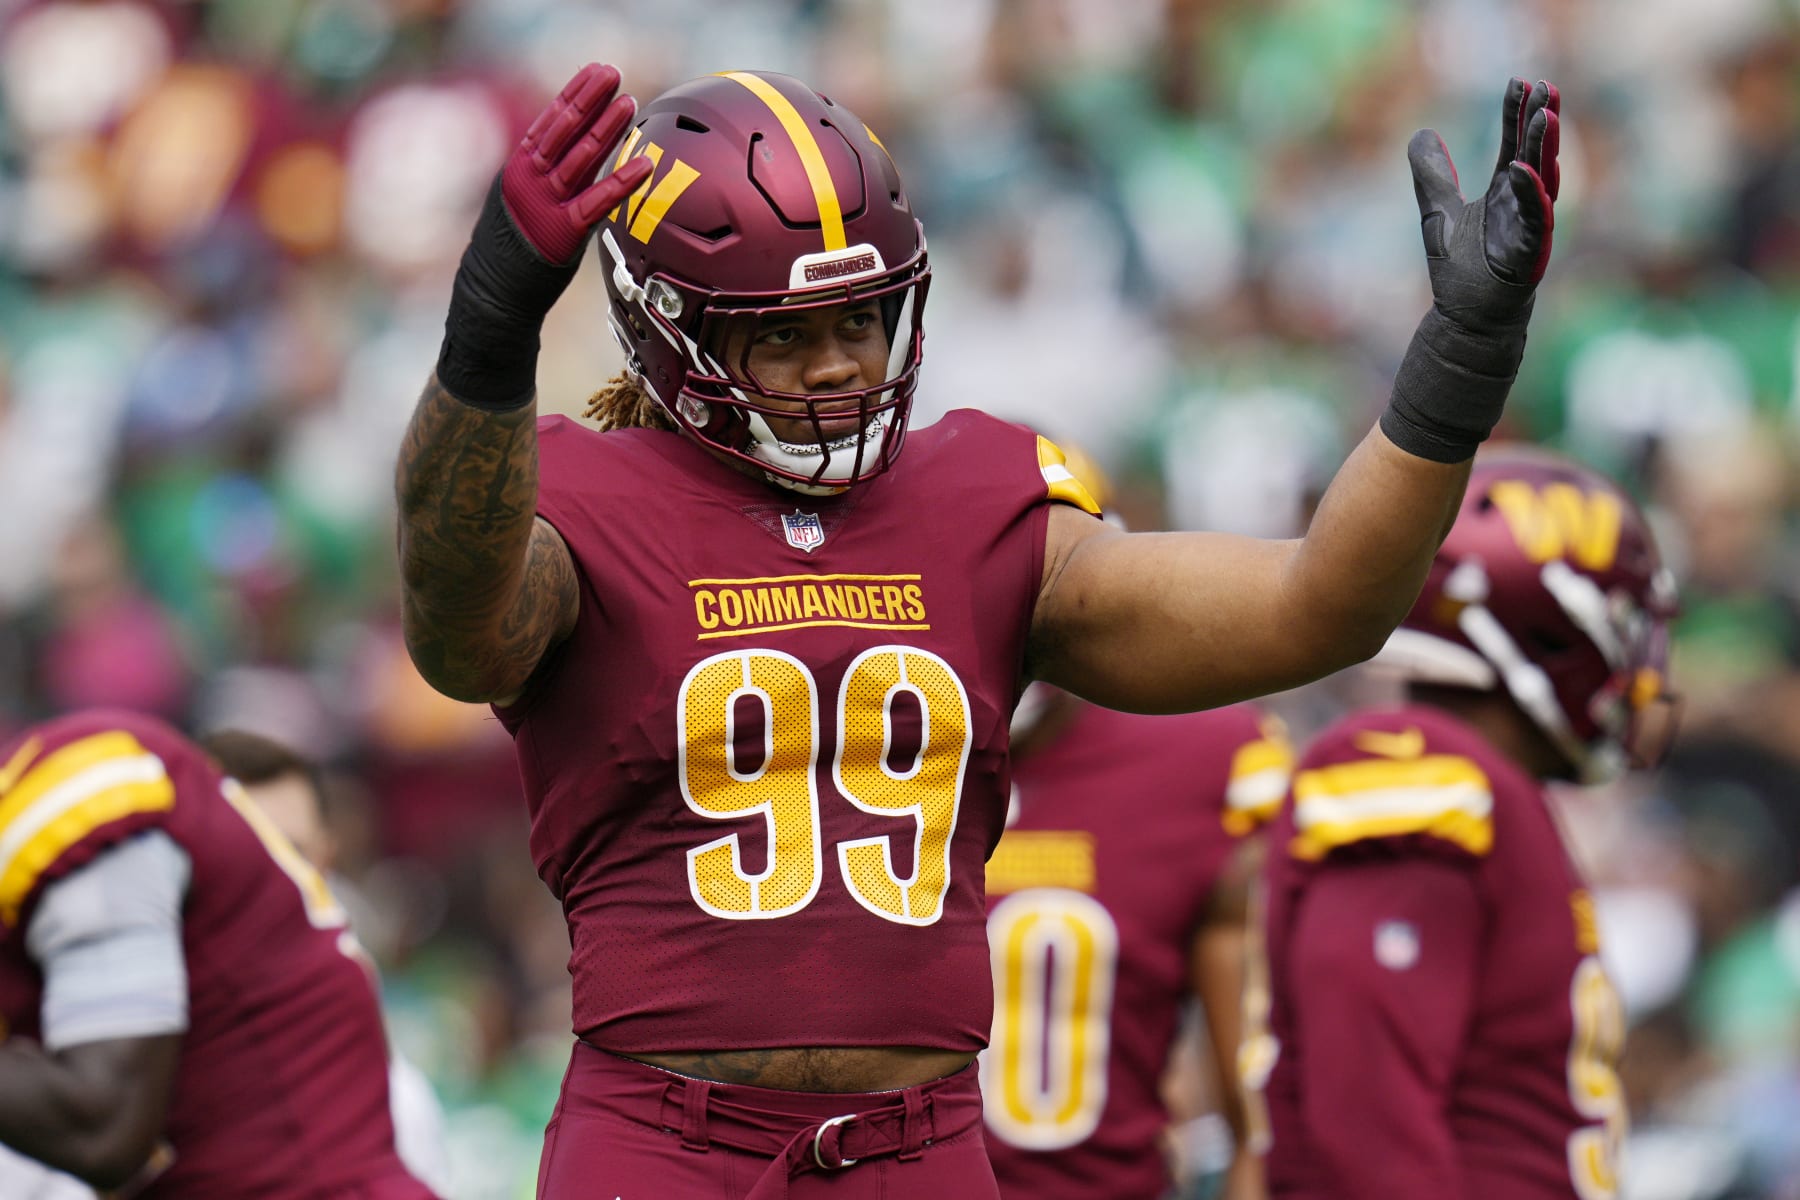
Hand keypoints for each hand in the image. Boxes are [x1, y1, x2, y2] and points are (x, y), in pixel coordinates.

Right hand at [436, 62, 651, 410]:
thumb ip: (550, 174)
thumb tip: (581, 148)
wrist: (493, 294)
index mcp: (519, 166)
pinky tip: (644, 164)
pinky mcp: (562, 232)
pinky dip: (621, 183)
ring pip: (579, 158)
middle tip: (613, 73)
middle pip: (563, 130)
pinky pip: (596, 202)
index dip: (574, 93)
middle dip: (589, 98)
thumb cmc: (515, 248)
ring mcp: (544, 204)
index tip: (596, 72)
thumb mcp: (525, 199)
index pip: (549, 120)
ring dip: (606, 129)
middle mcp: (529, 179)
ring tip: (628, 103)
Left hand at [1407, 78, 1559, 330]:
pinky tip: (1520, 168)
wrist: (1465, 320)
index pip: (1514, 144)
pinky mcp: (1530, 253)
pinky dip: (1529, 194)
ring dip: (1545, 148)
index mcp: (1505, 193)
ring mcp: (1531, 227)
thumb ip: (1433, 176)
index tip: (1520, 81)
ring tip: (1546, 115)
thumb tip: (1422, 133)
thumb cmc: (1459, 271)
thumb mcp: (1438, 213)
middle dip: (1541, 121)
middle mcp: (1523, 205)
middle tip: (1547, 85)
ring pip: (1543, 180)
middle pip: (1536, 154)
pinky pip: (1535, 219)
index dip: (1517, 114)